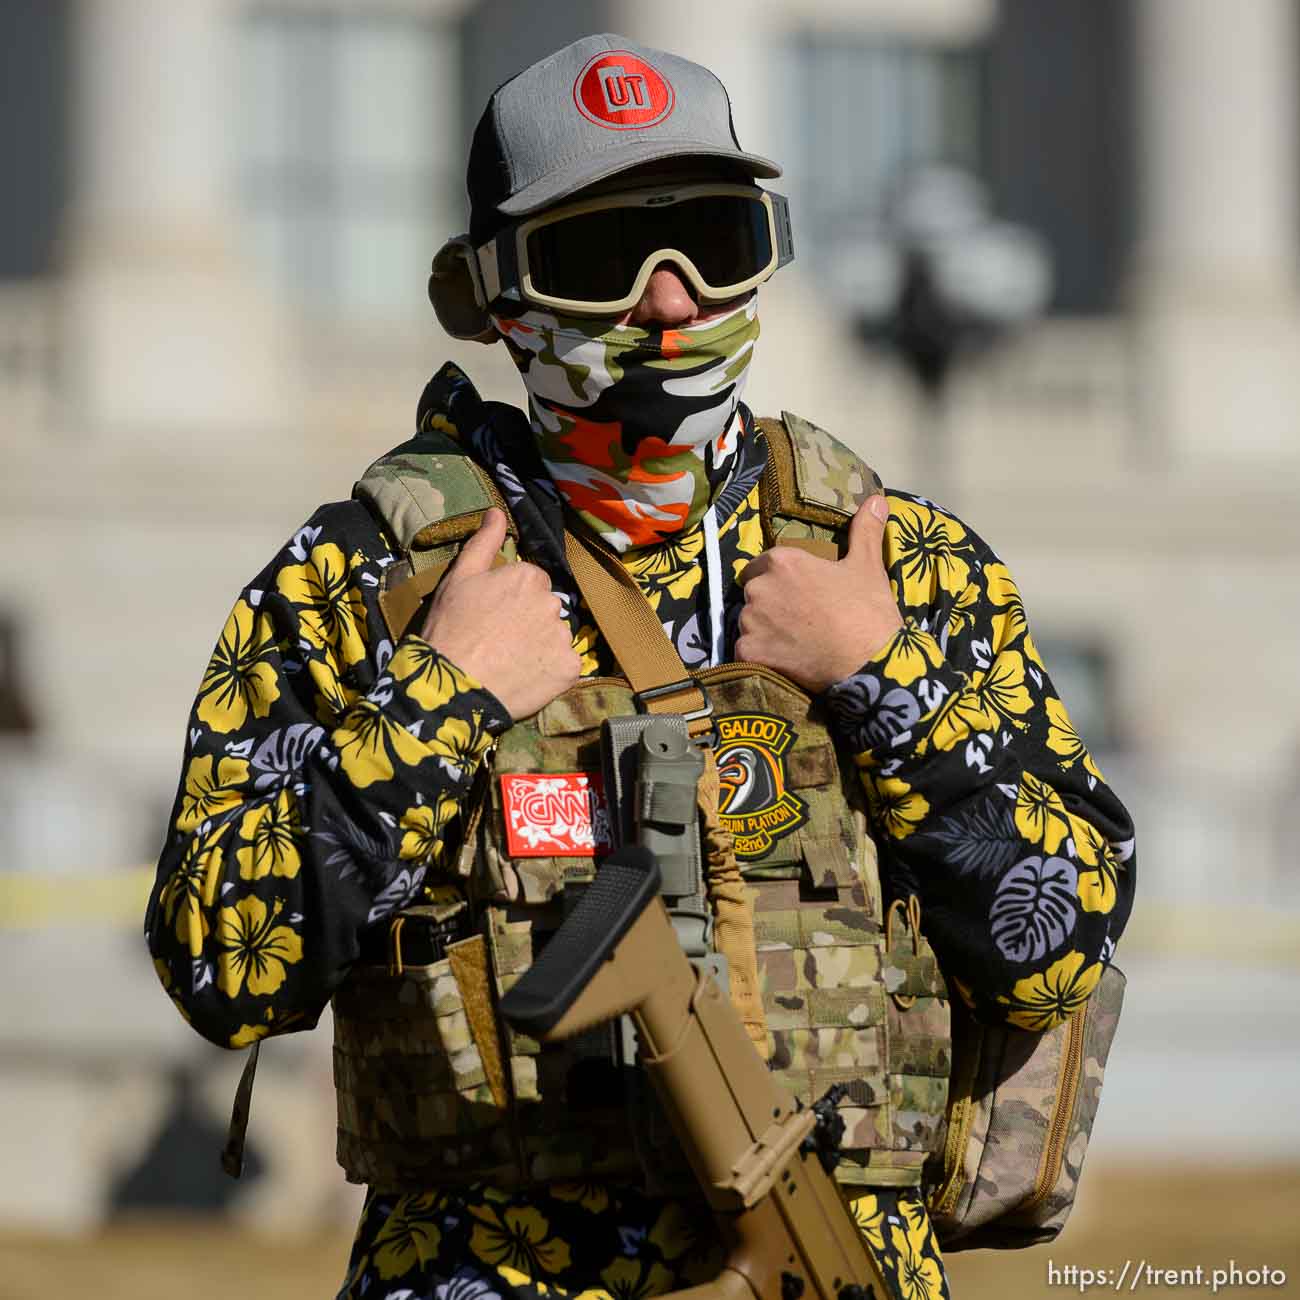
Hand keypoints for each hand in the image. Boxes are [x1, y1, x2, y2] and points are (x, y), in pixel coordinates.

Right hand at [420, 508, 580, 718]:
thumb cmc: (450, 628)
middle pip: (546, 609)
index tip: (491, 617)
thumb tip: (497, 511)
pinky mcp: (569, 669)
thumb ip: (483, 542)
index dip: (511, 600)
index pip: (531, 583)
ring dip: (540, 647)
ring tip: (509, 662)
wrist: (453, 686)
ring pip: (556, 637)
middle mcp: (552, 603)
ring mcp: (563, 637)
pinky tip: (524, 677)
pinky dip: (550, 672)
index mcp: (529, 577)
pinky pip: (564, 666)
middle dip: (529, 621)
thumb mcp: (459, 578)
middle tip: (498, 641)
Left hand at [735, 494, 903, 692]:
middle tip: (798, 617)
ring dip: (763, 629)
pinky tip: (784, 658)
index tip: (797, 592)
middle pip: (754, 593)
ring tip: (793, 640)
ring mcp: (751, 622)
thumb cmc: (867, 611)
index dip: (779, 578)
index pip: (763, 564)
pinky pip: (746, 650)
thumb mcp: (867, 565)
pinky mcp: (749, 653)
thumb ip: (865, 530)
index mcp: (782, 562)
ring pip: (748, 622)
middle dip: (770, 602)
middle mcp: (760, 588)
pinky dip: (760, 654)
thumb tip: (877, 499)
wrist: (870, 662)